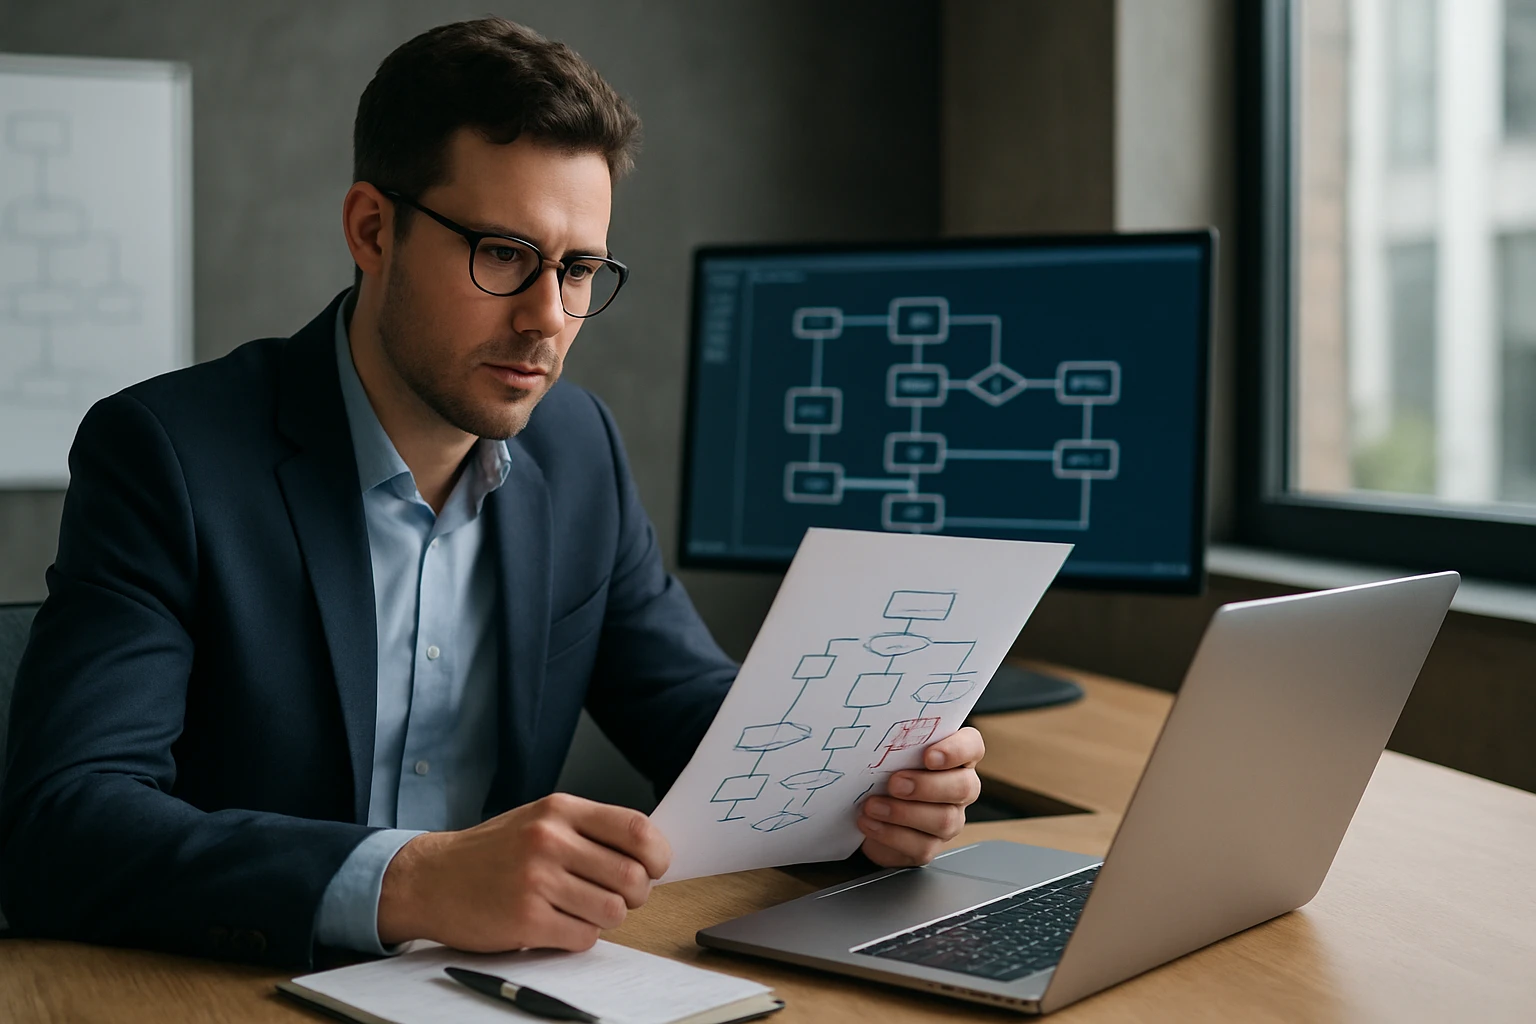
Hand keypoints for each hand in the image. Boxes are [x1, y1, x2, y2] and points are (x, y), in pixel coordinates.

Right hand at [376, 792, 670, 951]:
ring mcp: (537, 880)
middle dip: (636, 894)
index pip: (637, 828)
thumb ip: (589, 830)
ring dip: (606, 918)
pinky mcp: (525, 920)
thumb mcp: (540, 820)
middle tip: (618, 896)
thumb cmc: (493, 852)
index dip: (657, 855)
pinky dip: (579, 936)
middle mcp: (550, 840)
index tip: (654, 867)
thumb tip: (648, 852)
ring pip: (614, 911)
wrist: (431, 879)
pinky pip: (584, 937)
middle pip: (633, 876)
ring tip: (582, 909)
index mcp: (560, 810)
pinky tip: (557, 924)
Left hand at [857, 726, 983, 867]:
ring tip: (873, 805)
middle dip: (927, 786)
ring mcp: (949, 819)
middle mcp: (959, 788)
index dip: (956, 750)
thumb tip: (877, 735)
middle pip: (963, 787)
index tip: (929, 756)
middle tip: (894, 783)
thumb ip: (895, 742)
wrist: (865, 809)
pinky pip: (922, 846)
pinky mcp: (931, 845)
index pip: (972, 746)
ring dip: (903, 812)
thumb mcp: (889, 752)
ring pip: (944, 820)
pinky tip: (870, 823)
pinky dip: (891, 834)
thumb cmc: (883, 771)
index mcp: (955, 757)